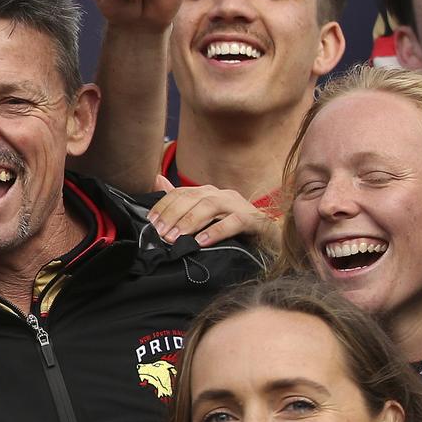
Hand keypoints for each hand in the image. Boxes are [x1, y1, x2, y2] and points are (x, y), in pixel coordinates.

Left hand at [148, 175, 280, 249]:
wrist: (270, 240)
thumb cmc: (233, 230)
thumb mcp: (204, 219)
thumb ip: (181, 201)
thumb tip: (157, 179)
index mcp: (208, 193)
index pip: (181, 193)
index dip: (164, 205)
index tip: (150, 221)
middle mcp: (222, 195)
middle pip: (193, 198)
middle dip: (173, 214)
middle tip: (159, 233)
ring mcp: (239, 205)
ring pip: (211, 206)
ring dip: (190, 221)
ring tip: (175, 237)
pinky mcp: (254, 220)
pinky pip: (234, 221)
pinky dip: (216, 231)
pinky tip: (201, 241)